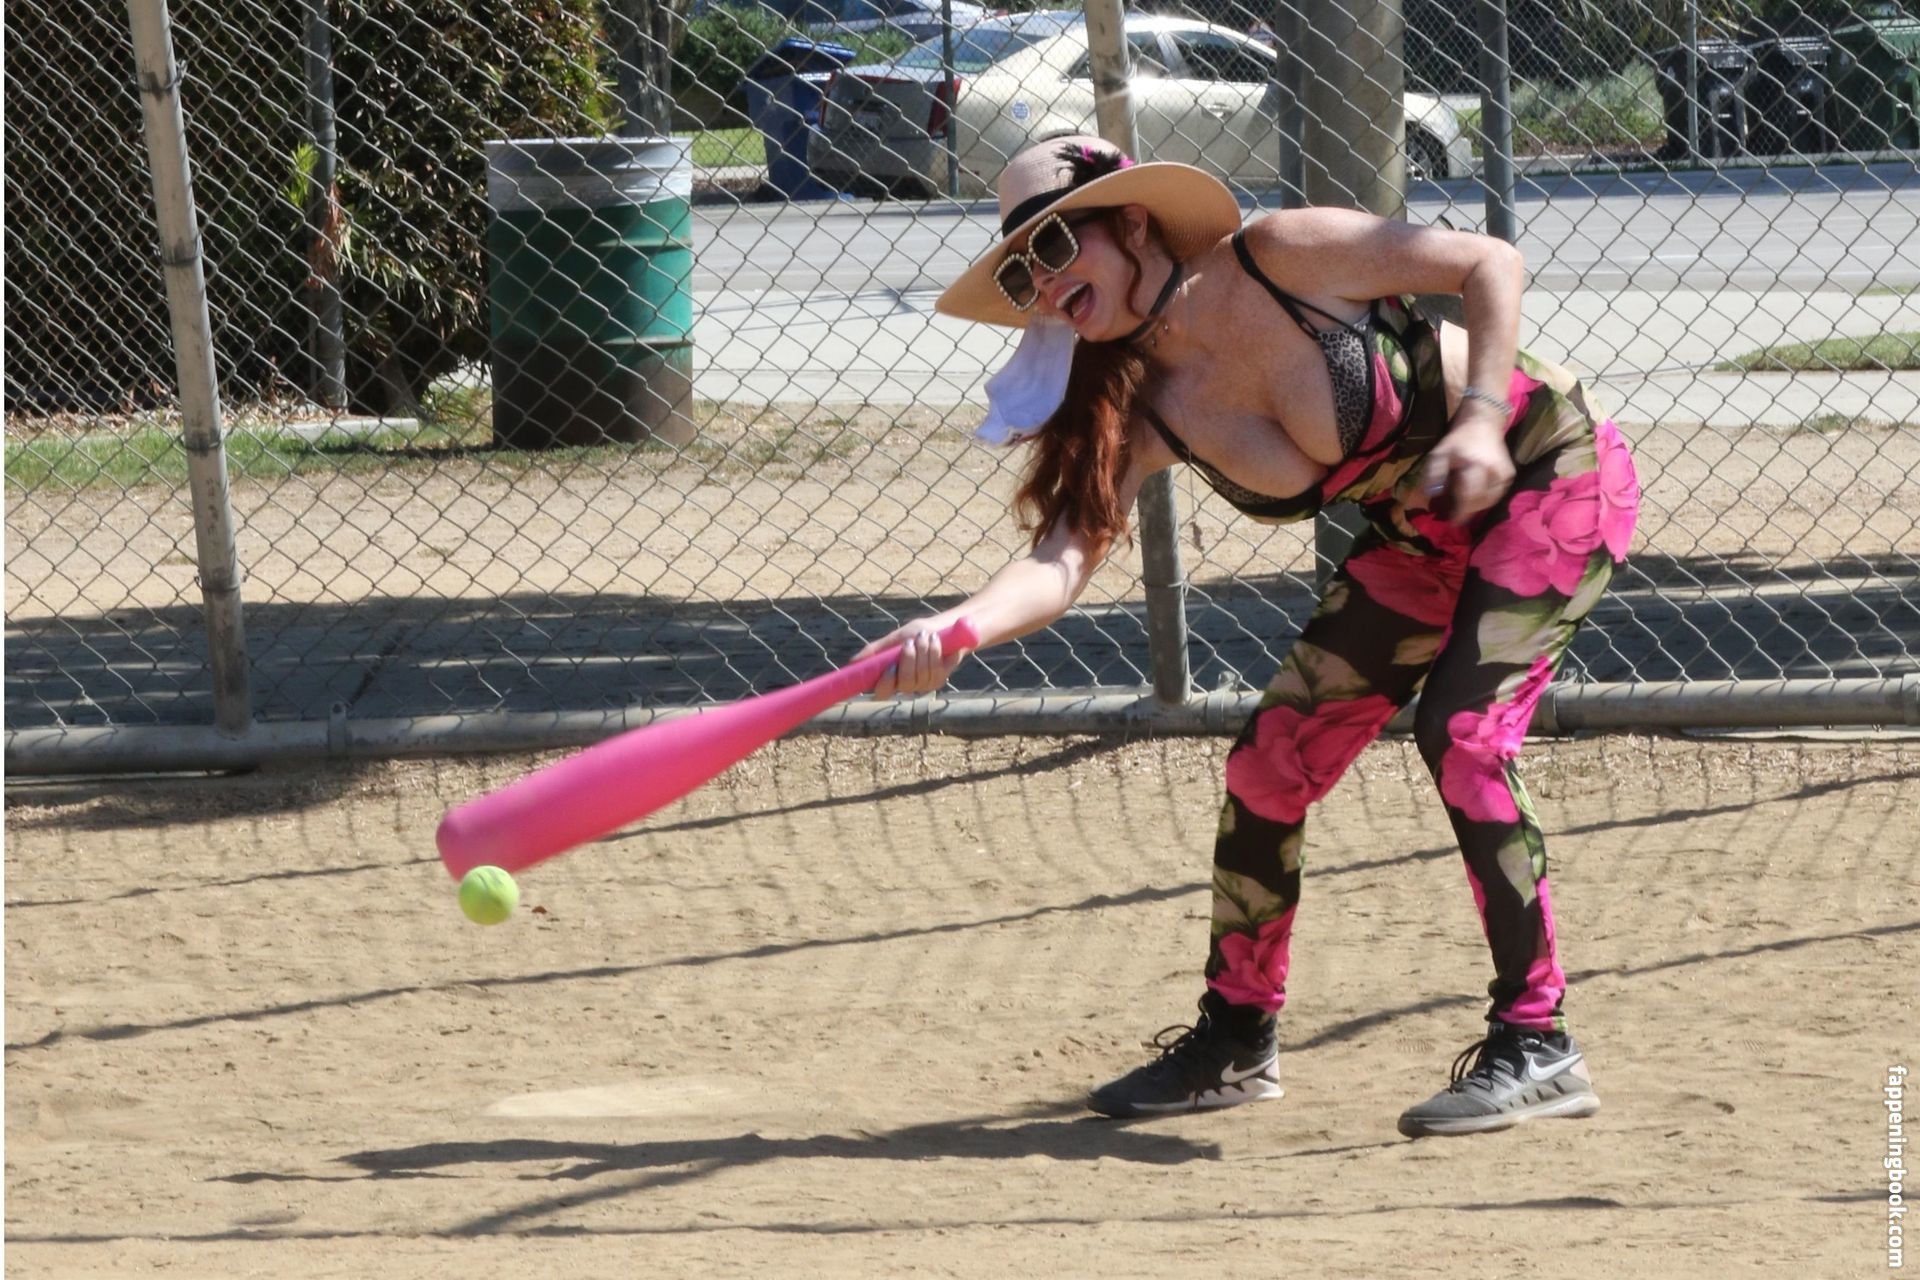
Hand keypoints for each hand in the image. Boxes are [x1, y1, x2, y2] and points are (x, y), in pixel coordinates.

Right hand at [856, 618, 963, 698]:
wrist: (945, 628)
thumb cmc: (916, 634)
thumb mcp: (894, 639)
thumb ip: (875, 651)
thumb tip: (852, 662)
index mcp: (892, 677)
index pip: (882, 692)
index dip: (886, 683)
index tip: (891, 666)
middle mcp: (907, 685)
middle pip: (905, 683)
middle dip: (909, 659)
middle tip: (912, 641)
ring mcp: (924, 684)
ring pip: (922, 675)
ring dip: (924, 651)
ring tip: (925, 636)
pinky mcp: (940, 679)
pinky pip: (937, 670)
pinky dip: (936, 652)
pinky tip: (936, 641)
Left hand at [1418, 410, 1514, 524]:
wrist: (1483, 423)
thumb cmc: (1459, 440)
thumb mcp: (1439, 454)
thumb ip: (1433, 475)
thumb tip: (1430, 495)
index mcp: (1474, 465)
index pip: (1469, 495)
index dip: (1461, 512)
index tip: (1453, 522)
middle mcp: (1493, 471)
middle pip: (1481, 501)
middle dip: (1468, 510)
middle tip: (1456, 514)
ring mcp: (1505, 473)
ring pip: (1492, 500)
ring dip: (1477, 507)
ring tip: (1465, 505)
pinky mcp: (1510, 474)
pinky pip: (1498, 494)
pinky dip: (1487, 499)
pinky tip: (1477, 496)